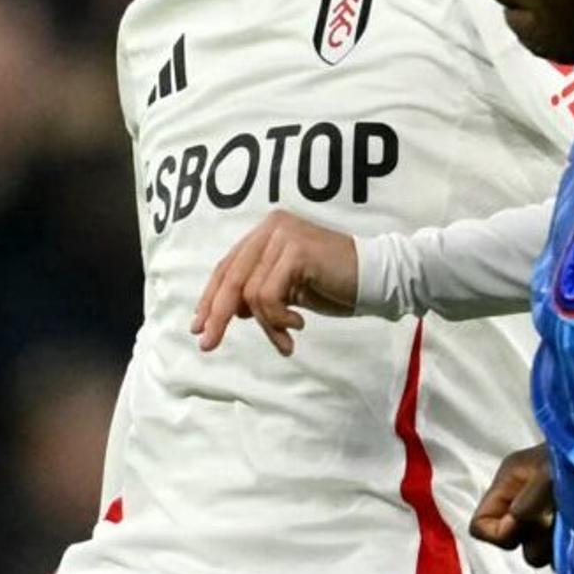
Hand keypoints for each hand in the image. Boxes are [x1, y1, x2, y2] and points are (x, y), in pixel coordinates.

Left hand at [195, 210, 360, 354]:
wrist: (375, 278)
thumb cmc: (334, 285)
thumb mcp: (288, 289)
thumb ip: (260, 292)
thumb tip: (232, 312)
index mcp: (265, 233)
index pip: (226, 267)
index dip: (210, 299)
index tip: (198, 327)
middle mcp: (270, 228)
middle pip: (230, 278)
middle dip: (218, 315)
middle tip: (208, 345)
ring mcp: (283, 236)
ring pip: (250, 293)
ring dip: (268, 325)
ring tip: (287, 338)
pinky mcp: (296, 251)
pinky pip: (268, 295)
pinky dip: (278, 318)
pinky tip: (299, 325)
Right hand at [469, 444, 555, 564]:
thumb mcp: (549, 472)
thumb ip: (528, 501)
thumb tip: (514, 524)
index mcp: (508, 485)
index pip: (481, 524)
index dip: (498, 532)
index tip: (522, 524)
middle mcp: (522, 503)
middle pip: (511, 541)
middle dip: (533, 538)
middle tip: (557, 518)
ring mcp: (544, 518)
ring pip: (536, 550)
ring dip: (553, 543)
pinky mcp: (566, 529)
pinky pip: (558, 554)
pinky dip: (568, 547)